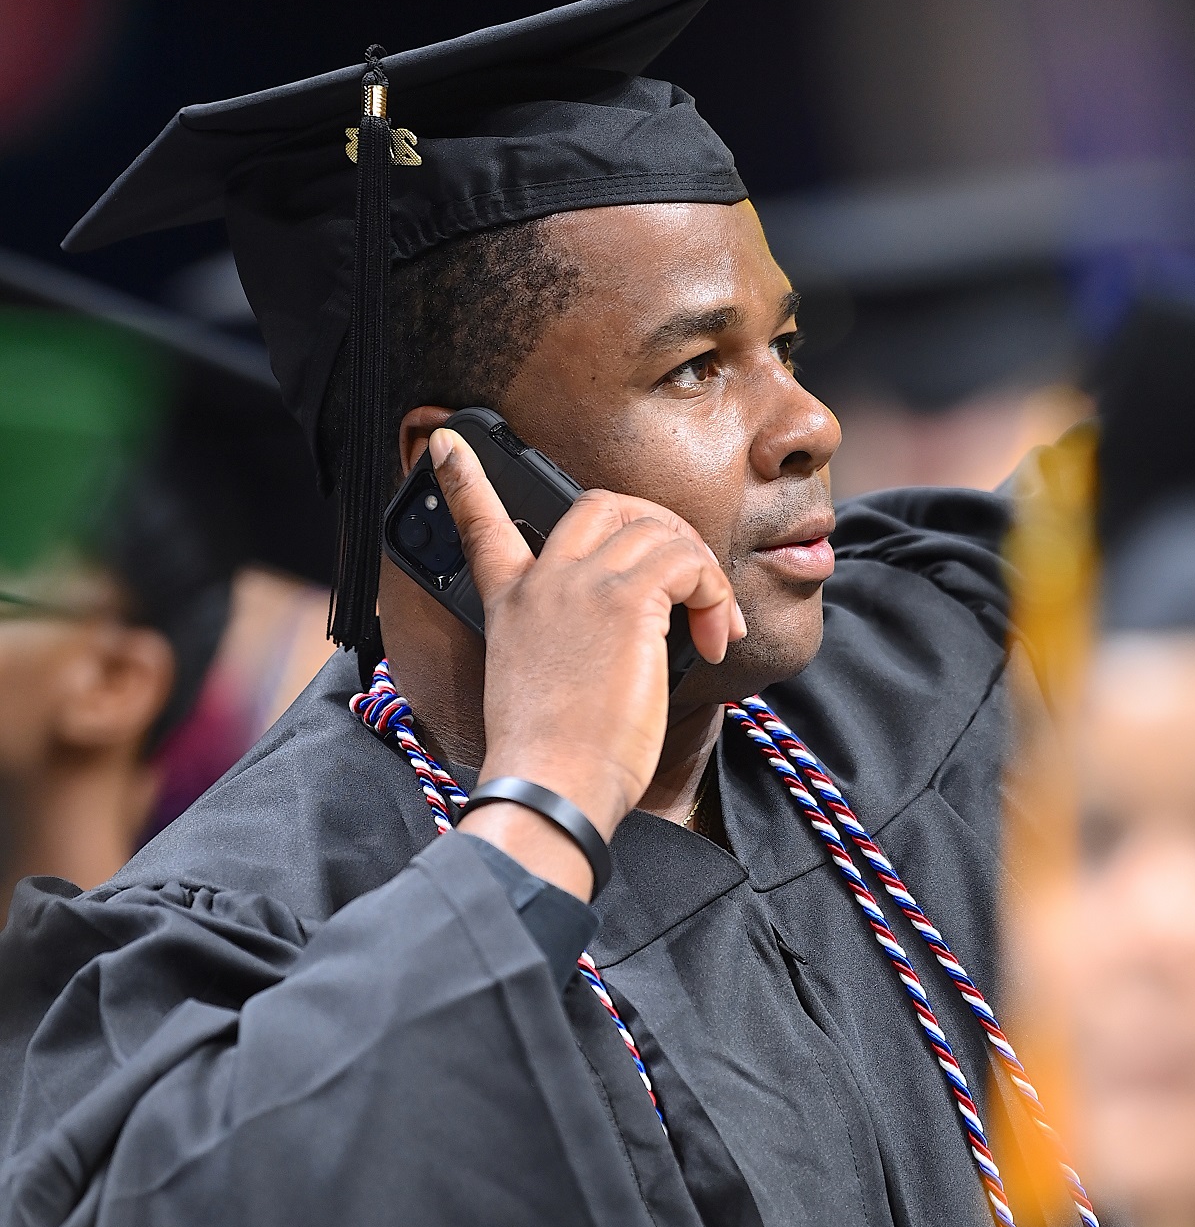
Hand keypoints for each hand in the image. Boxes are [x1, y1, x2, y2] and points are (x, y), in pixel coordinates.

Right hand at [429, 427, 743, 884]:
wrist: (552, 786)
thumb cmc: (555, 759)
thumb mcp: (541, 689)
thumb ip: (570, 645)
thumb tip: (634, 638)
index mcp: (510, 602)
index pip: (480, 524)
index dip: (464, 480)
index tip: (447, 441)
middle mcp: (542, 583)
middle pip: (602, 505)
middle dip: (659, 527)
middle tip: (690, 584)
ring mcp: (582, 586)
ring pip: (659, 530)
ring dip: (701, 572)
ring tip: (711, 627)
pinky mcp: (627, 603)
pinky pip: (689, 564)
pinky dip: (715, 595)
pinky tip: (714, 640)